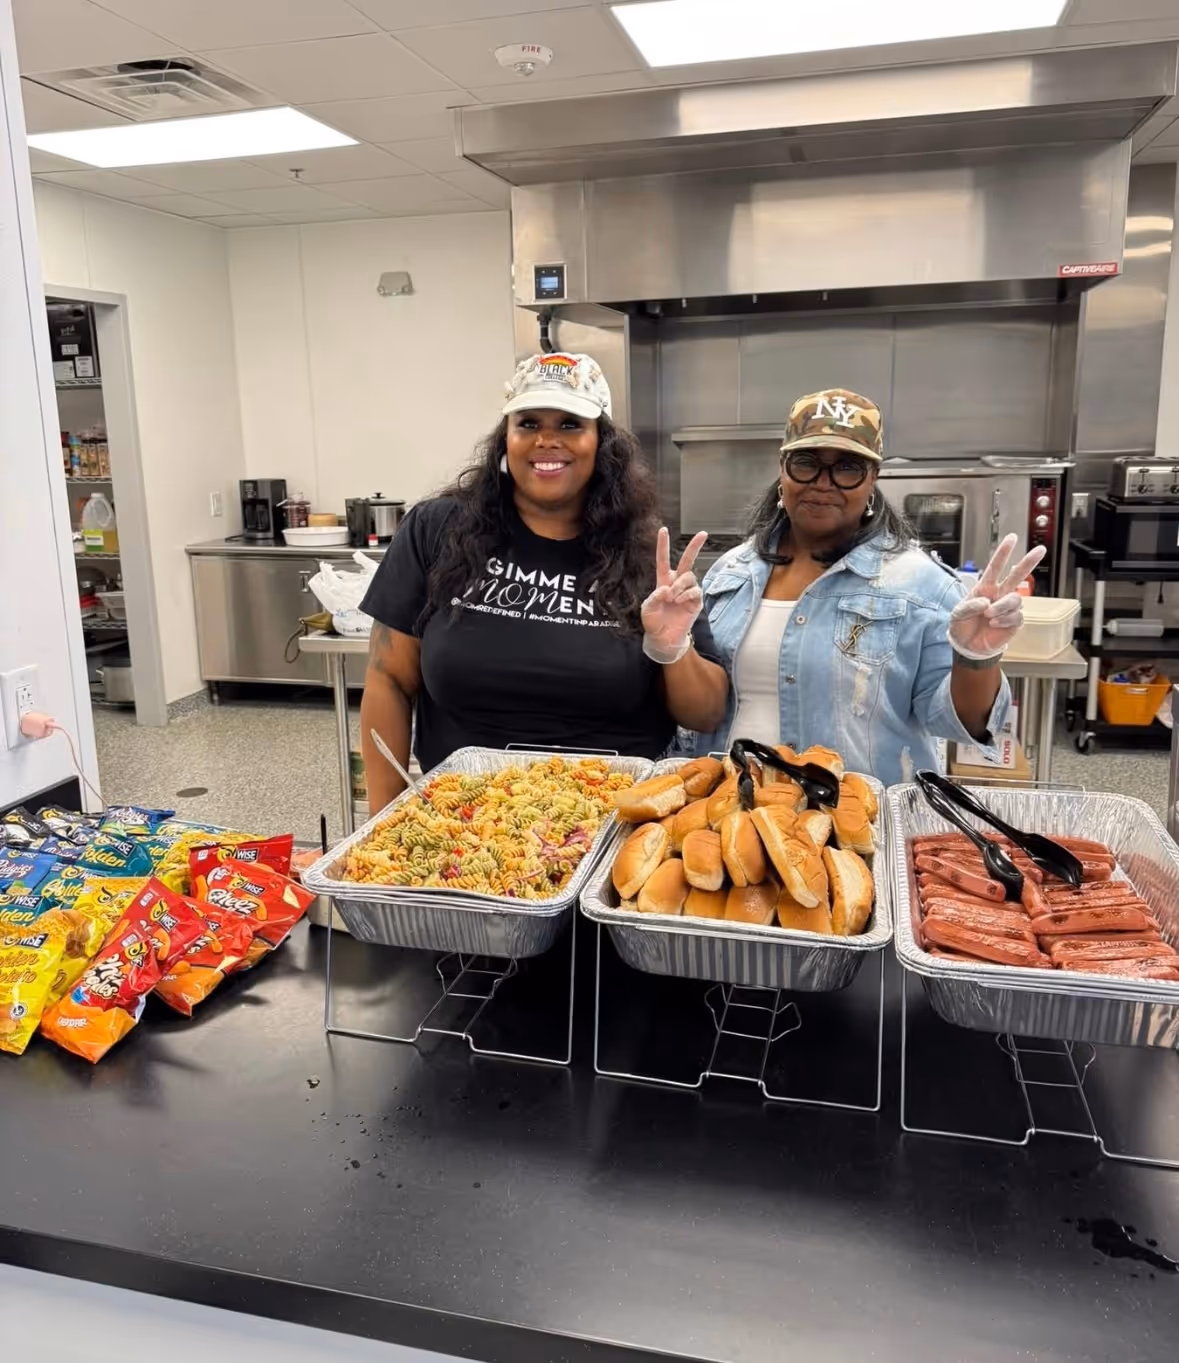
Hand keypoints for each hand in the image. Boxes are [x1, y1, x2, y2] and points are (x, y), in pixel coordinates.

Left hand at [642, 528, 705, 664]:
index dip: (663, 545)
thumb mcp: (647, 609)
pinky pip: (695, 590)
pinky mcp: (695, 602)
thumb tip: (666, 588)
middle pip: (687, 561)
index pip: (663, 560)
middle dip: (695, 546)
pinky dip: (686, 594)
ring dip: (680, 584)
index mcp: (663, 582)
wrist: (663, 639)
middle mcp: (676, 584)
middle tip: (703, 534)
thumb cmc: (654, 622)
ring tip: (672, 597)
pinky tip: (679, 601)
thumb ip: (654, 597)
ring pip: (689, 577)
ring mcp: (687, 592)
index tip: (663, 530)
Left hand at [948, 533, 1046, 660]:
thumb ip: (969, 606)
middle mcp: (999, 595)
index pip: (995, 567)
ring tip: (988, 615)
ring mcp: (1007, 608)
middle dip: (1028, 562)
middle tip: (1040, 550)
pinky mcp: (1014, 622)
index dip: (1003, 553)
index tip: (1011, 538)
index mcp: (985, 588)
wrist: (967, 646)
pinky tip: (994, 624)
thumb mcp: (957, 614)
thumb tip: (985, 602)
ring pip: (1015, 599)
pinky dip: (1004, 620)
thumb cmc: (962, 626)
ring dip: (1001, 607)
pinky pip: (1016, 617)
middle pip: (1017, 576)